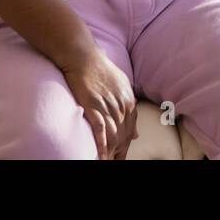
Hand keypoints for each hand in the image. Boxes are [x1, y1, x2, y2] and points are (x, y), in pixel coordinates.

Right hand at [59, 45, 139, 159]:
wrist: (83, 57)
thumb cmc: (100, 69)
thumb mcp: (122, 86)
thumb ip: (129, 108)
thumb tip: (136, 133)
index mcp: (129, 101)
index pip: (131, 131)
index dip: (126, 146)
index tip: (121, 156)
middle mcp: (121, 106)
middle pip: (123, 137)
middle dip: (119, 153)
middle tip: (115, 162)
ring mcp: (108, 107)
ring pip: (113, 137)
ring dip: (111, 153)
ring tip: (108, 162)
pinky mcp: (93, 108)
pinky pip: (100, 131)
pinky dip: (102, 146)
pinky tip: (101, 156)